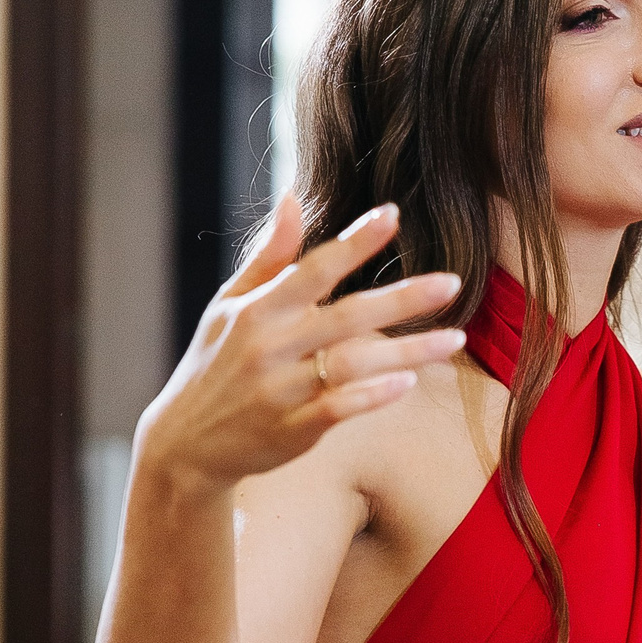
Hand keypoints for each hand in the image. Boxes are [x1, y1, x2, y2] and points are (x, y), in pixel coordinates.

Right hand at [137, 198, 467, 498]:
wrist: (185, 445)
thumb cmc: (216, 362)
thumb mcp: (230, 305)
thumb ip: (269, 255)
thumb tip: (292, 197)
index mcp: (257, 310)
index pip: (314, 268)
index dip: (355, 242)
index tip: (393, 214)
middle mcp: (269, 347)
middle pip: (347, 316)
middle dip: (402, 299)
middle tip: (454, 282)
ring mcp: (280, 392)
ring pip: (352, 364)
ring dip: (408, 351)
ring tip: (456, 338)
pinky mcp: (290, 431)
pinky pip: (337, 409)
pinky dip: (372, 395)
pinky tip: (408, 383)